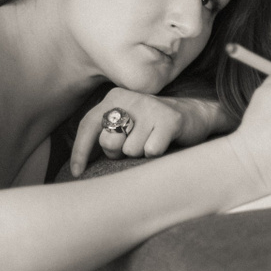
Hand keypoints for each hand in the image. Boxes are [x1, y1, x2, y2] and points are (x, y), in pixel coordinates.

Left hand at [70, 89, 220, 175]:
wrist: (195, 115)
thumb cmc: (153, 126)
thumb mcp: (126, 124)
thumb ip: (106, 135)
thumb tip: (81, 165)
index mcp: (114, 97)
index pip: (89, 125)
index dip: (80, 151)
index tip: (76, 172)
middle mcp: (130, 98)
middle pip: (108, 142)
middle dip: (118, 152)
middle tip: (134, 144)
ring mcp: (150, 107)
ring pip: (130, 150)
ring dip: (141, 152)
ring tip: (151, 140)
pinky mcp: (169, 119)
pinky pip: (150, 151)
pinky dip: (156, 153)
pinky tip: (164, 142)